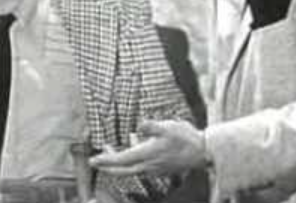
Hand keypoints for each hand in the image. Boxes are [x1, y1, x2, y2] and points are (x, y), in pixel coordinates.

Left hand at [89, 121, 207, 175]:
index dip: (105, 160)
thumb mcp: (168, 127)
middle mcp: (147, 165)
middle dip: (107, 166)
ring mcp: (154, 169)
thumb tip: (139, 126)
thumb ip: (151, 126)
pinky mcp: (160, 169)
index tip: (93, 159)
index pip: (120, 160)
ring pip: (130, 169)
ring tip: (112, 150)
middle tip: (96, 160)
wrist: (202, 153)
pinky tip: (135, 146)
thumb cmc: (186, 139)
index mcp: (146, 154)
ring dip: (119, 162)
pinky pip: (140, 167)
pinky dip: (132, 160)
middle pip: (122, 170)